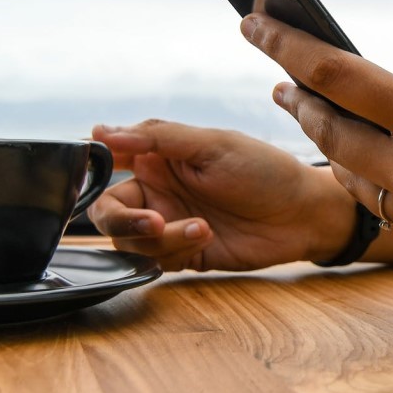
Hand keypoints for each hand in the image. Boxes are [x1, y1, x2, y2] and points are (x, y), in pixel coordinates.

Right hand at [87, 120, 354, 270]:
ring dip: (159, 238)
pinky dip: (175, 250)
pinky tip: (206, 235)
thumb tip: (100, 132)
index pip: (107, 161)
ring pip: (129, 241)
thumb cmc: (264, 170)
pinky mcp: (183, 254)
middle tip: (151, 222)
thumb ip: (156, 138)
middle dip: (122, 220)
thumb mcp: (212, 144)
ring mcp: (168, 224)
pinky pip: (156, 260)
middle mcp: (157, 190)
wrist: (302, 214)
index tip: (95, 176)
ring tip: (199, 227)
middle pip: (107, 211)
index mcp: (158, 157)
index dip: (90, 170)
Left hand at [240, 13, 392, 292]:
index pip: (336, 75)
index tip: (252, 23)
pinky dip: (367, 173)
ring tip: (316, 113)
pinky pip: (385, 200)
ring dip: (328, 140)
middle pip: (329, 131)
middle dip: (298, 99)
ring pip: (351, 172)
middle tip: (279, 79)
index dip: (286, 45)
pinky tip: (369, 159)